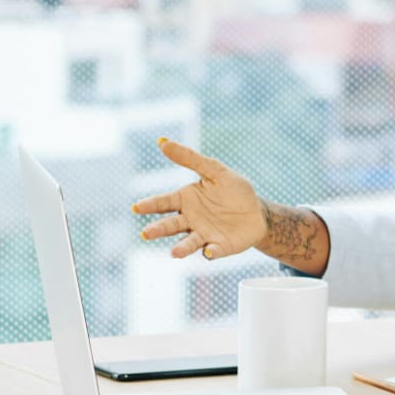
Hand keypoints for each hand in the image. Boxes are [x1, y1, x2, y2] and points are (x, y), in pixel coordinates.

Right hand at [133, 138, 264, 259]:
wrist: (257, 212)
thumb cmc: (233, 191)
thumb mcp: (215, 171)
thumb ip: (190, 158)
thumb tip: (162, 141)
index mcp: (185, 200)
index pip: (163, 202)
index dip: (150, 205)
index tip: (137, 207)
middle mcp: (189, 220)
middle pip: (170, 225)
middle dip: (159, 229)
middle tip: (146, 233)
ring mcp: (203, 235)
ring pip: (188, 242)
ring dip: (181, 247)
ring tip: (174, 252)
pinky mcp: (219, 247)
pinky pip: (213, 251)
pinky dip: (210, 252)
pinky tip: (208, 251)